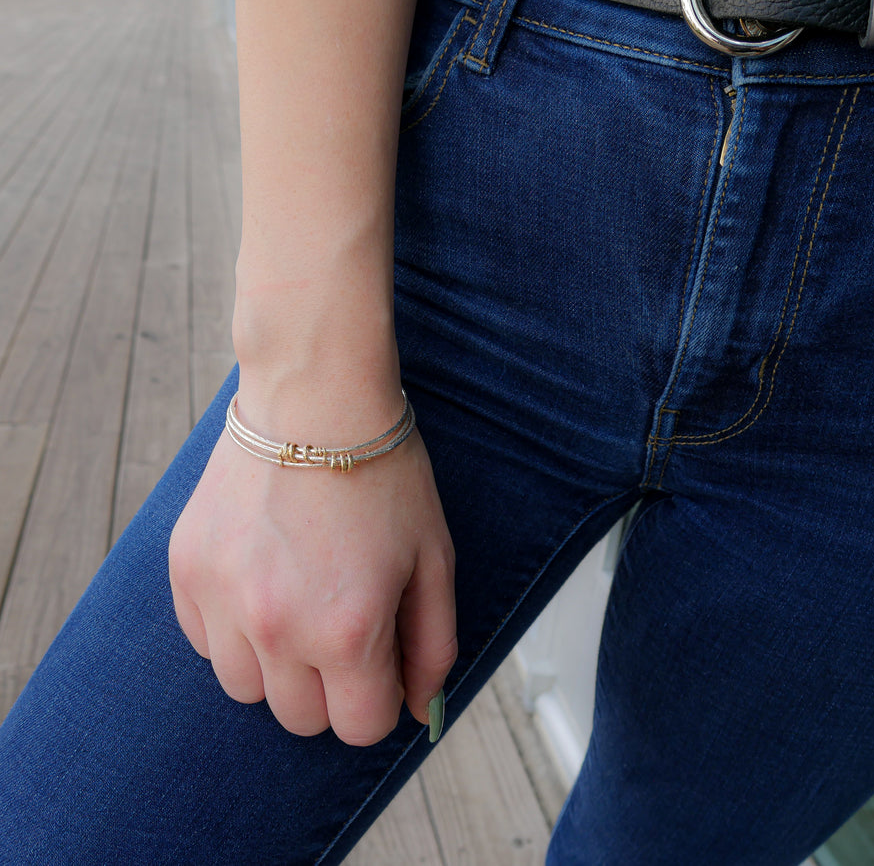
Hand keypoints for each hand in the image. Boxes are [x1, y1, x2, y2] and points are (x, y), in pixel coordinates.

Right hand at [168, 416, 455, 745]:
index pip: (359, 728)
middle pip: (300, 718)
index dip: (379, 699)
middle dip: (333, 687)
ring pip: (246, 688)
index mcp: (348, 630)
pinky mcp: (187, 570)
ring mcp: (222, 600)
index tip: (381, 661)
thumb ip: (432, 645)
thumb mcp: (434, 559)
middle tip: (345, 627)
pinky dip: (235, 630)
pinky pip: (205, 642)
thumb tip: (420, 708)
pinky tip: (263, 580)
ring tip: (301, 600)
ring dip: (279, 665)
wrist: (315, 399)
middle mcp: (276, 628)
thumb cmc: (384, 476)